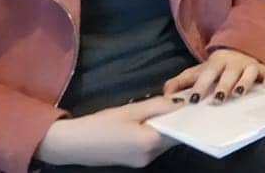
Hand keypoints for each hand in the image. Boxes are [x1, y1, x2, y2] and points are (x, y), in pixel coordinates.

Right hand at [35, 96, 177, 166]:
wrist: (71, 144)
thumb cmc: (100, 125)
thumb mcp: (131, 110)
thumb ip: (158, 105)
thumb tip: (180, 102)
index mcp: (150, 143)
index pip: (180, 131)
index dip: (187, 117)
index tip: (193, 104)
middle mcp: (149, 156)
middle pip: (173, 138)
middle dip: (177, 122)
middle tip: (180, 103)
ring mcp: (142, 161)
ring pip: (163, 142)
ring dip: (165, 128)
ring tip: (163, 110)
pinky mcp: (134, 162)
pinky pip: (152, 146)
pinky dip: (154, 134)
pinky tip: (148, 122)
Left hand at [163, 49, 264, 104]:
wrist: (241, 48)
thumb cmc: (216, 67)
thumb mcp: (198, 71)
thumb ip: (180, 82)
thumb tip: (165, 95)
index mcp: (216, 62)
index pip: (207, 73)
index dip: (200, 86)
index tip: (193, 99)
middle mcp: (233, 63)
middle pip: (229, 73)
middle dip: (224, 85)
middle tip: (218, 99)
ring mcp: (249, 65)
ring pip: (249, 72)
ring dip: (245, 82)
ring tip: (239, 94)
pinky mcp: (264, 69)